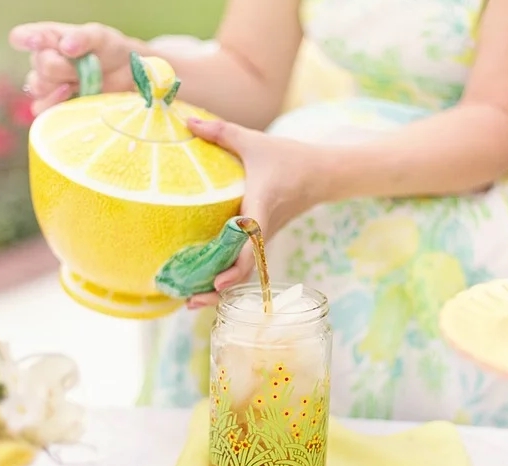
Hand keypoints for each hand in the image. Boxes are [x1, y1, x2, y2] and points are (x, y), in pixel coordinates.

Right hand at [8, 22, 140, 114]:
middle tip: (81, 66)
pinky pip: (42, 110)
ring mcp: (48, 84)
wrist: (125, 74)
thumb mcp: (99, 36)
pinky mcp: (55, 105)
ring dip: (59, 86)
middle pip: (39, 66)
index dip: (26, 40)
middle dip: (62, 68)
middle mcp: (43, 60)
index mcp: (48, 39)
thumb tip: (65, 46)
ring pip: (38, 88)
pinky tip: (70, 97)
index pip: (21, 37)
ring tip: (78, 83)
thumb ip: (82, 38)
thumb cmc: (109, 50)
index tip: (38, 42)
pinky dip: (54, 105)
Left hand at [185, 118, 326, 308]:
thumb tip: (185, 120)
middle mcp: (263, 231)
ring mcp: (264, 239)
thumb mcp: (254, 142)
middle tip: (189, 302)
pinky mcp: (263, 240)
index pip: (251, 244)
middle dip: (217, 291)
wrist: (322, 174)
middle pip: (243, 271)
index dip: (235, 266)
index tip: (217, 283)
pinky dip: (225, 276)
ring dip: (219, 289)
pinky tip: (203, 283)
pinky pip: (244, 264)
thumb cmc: (289, 158)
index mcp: (261, 209)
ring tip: (190, 302)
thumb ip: (220, 132)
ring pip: (243, 272)